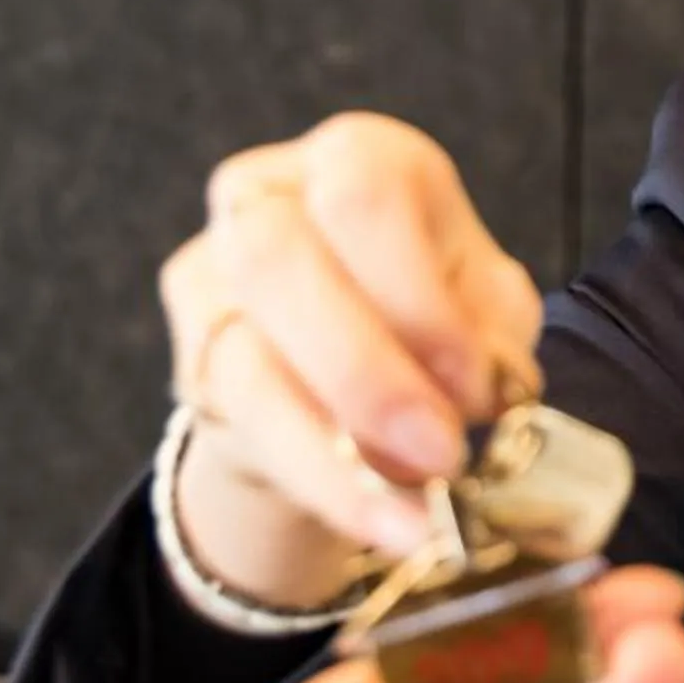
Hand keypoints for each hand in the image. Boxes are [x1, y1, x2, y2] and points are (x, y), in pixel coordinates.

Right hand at [160, 113, 548, 607]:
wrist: (341, 364)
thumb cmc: (428, 314)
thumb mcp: (483, 307)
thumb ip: (492, 334)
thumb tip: (492, 391)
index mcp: (360, 158)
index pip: (367, 195)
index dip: (419, 296)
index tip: (477, 386)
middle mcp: (268, 197)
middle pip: (277, 258)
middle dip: (366, 373)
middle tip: (443, 456)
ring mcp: (212, 274)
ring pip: (245, 358)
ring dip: (339, 450)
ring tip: (420, 512)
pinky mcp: (191, 358)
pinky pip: (243, 428)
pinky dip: (323, 484)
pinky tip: (383, 523)